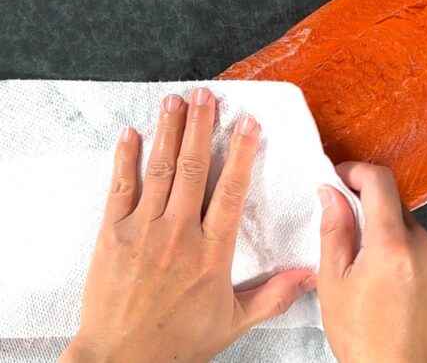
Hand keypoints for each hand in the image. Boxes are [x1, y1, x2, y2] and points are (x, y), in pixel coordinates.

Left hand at [62, 89, 316, 362]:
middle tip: (210, 96)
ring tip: (177, 101)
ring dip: (170, 131)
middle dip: (203, 127)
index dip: (242, 153)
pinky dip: (125, 158)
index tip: (248, 125)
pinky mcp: (111, 234)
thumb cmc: (176, 343)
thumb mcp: (234, 322)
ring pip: (160, 169)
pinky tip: (132, 134)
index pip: (231, 191)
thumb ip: (273, 295)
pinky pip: (120, 187)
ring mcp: (142, 230)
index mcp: (212, 252)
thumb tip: (309, 276)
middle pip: (194, 168)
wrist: (122, 358)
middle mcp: (178, 233)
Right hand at [316, 162, 426, 362]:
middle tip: (339, 223)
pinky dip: (395, 243)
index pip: (380, 181)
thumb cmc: (364, 337)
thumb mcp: (333, 282)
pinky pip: (416, 239)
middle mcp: (424, 244)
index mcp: (394, 245)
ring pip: (403, 221)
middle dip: (363, 204)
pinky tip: (379, 271)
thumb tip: (331, 192)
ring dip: (380, 226)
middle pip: (392, 201)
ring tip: (359, 260)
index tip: (337, 179)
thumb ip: (334, 230)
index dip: (354, 172)